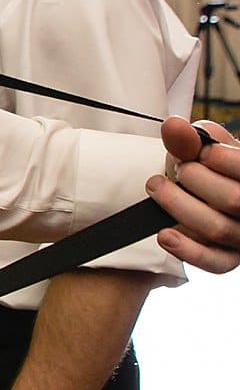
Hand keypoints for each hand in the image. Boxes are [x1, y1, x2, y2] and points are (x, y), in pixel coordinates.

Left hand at [150, 118, 239, 271]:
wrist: (207, 193)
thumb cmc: (211, 168)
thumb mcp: (204, 148)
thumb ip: (190, 138)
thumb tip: (172, 126)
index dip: (221, 158)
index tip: (201, 152)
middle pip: (233, 199)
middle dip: (195, 179)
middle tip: (179, 170)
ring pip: (217, 228)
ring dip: (178, 205)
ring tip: (156, 186)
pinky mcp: (229, 258)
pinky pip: (214, 262)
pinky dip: (188, 250)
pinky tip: (164, 235)